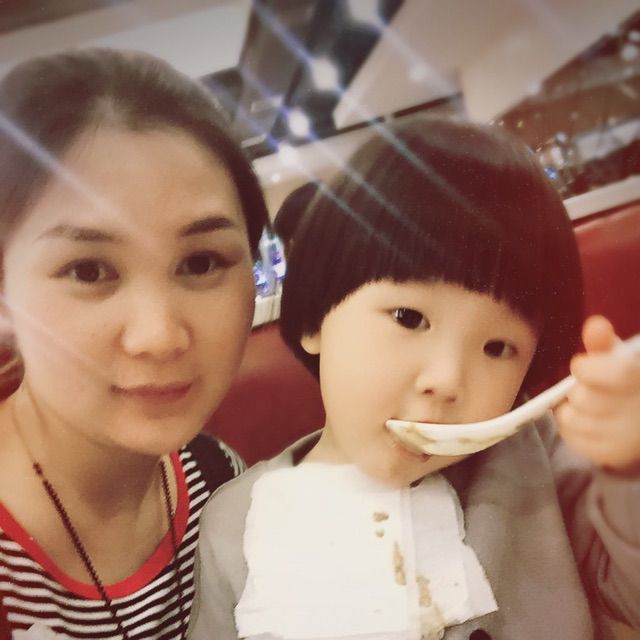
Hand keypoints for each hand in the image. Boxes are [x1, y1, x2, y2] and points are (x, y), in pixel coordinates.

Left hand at [554, 315, 639, 472]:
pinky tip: (587, 418)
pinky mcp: (611, 454)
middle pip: (582, 398)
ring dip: (570, 407)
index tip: (584, 367)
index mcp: (639, 381)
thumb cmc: (631, 382)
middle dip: (579, 388)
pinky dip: (570, 426)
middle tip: (591, 387)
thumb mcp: (623, 358)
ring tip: (588, 403)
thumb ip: (605, 343)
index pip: (607, 375)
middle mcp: (637, 413)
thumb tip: (594, 325)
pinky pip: (570, 437)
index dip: (586, 368)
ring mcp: (625, 438)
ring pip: (570, 419)